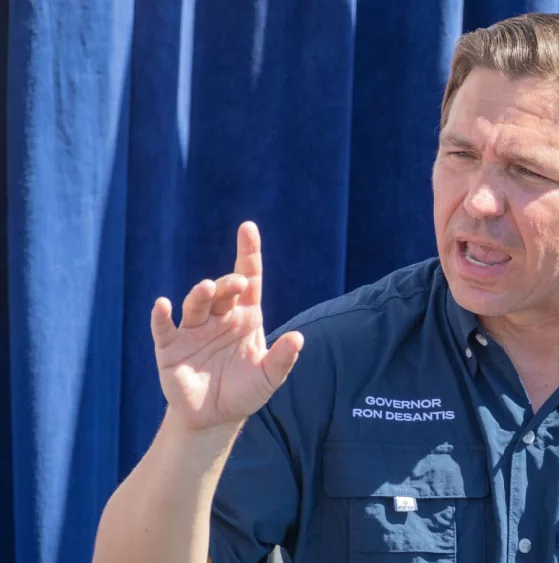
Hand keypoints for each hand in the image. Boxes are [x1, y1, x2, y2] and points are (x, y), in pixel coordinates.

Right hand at [150, 222, 303, 431]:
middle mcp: (219, 317)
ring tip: (207, 288)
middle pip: (224, 290)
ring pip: (196, 304)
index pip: (249, 278)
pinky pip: (164, 328)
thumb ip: (282, 359)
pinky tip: (161, 306)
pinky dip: (161, 316)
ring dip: (201, 294)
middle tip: (237, 283)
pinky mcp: (170, 348)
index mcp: (246, 317)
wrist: (214, 418)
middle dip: (229, 283)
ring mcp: (193, 331)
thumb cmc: (244, 392)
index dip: (248, 253)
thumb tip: (299, 339)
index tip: (248, 228)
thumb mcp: (268, 378)